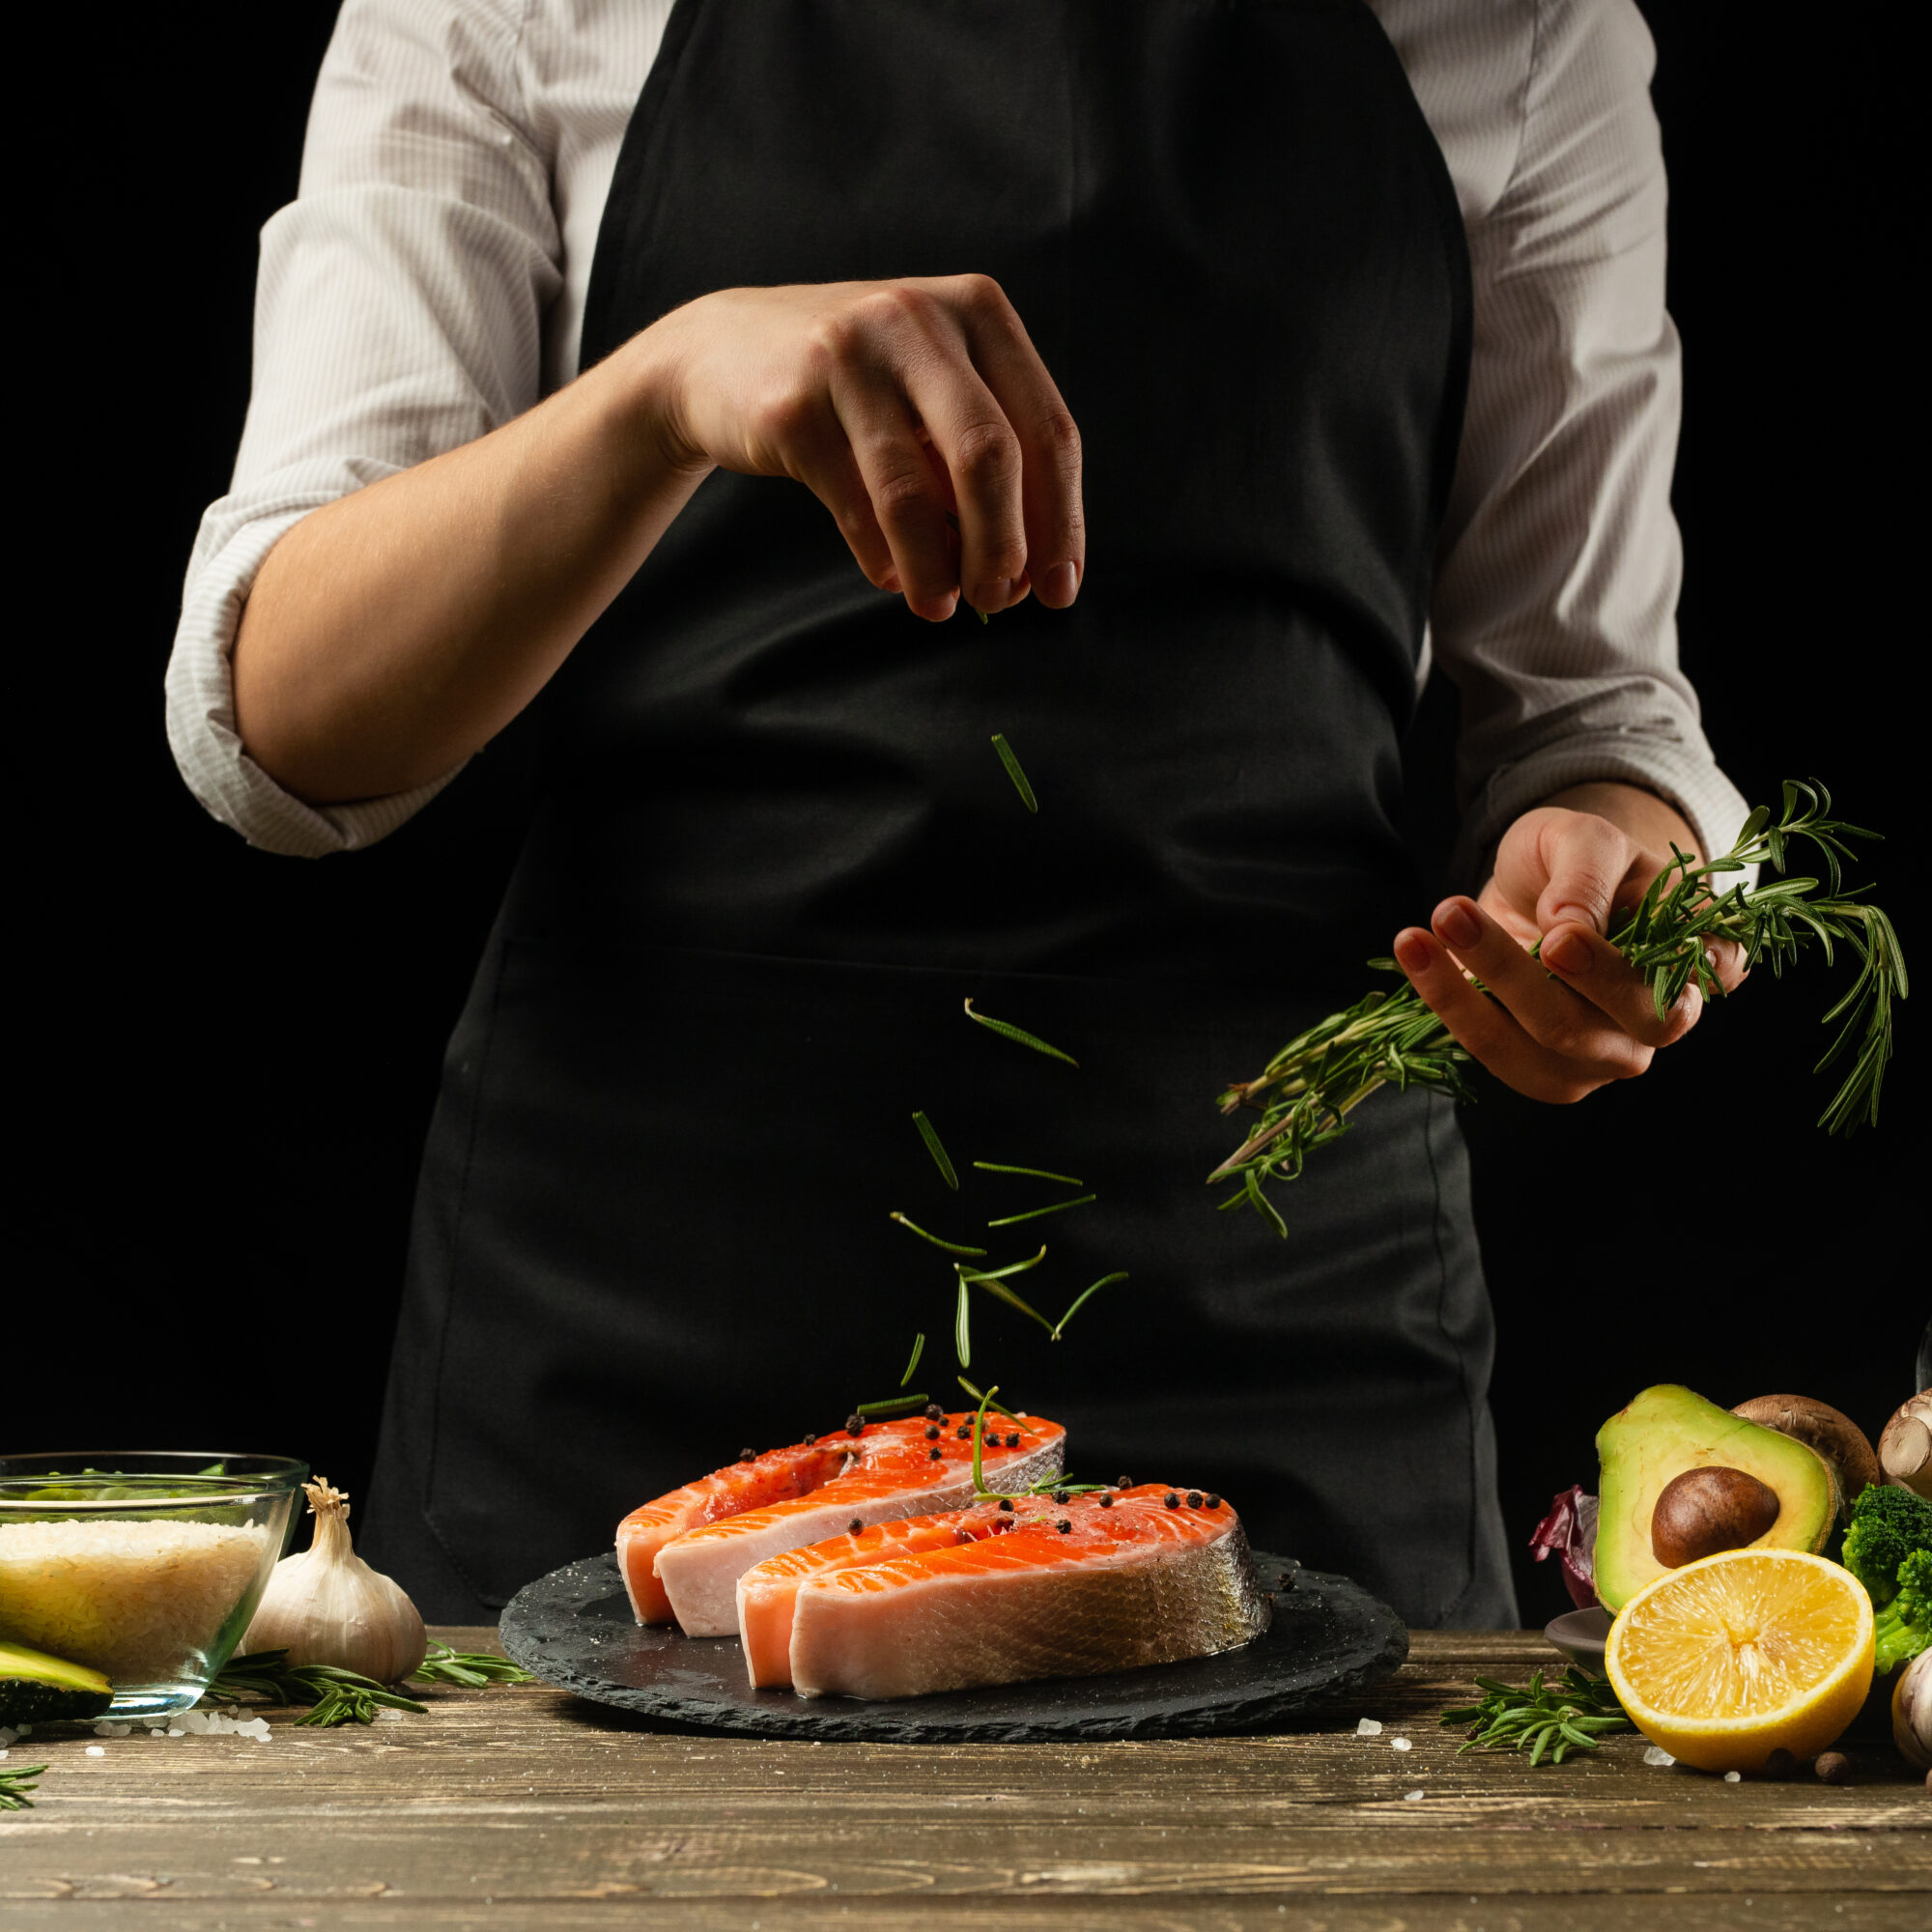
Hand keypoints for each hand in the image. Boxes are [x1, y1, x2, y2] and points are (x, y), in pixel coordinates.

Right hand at [644, 275, 1084, 623]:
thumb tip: (1031, 571)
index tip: (1058, 591)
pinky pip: (854, 505)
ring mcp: (850, 356)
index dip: (1062, 522)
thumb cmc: (856, 390)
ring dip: (936, 568)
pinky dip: (882, 557)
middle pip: (990, 456)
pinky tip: (891, 577)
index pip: (1048, 431)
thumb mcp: (933, 395)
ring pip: (914, 492)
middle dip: (1003, 547)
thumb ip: (985, 460)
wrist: (718, 354)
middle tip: (997, 602)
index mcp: (979, 311)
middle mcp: (918, 320)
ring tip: (939, 606)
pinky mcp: (792, 405)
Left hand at [1389, 787, 1747, 1103]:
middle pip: (1594, 1027)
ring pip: (1535, 1048)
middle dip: (1518, 975)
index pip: (1680, 987)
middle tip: (1455, 912)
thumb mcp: (1588, 839)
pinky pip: (1492, 1051)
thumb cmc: (1584, 859)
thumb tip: (1567, 925)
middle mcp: (1656, 1024)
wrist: (1544, 880)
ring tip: (1419, 931)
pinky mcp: (1539, 1067)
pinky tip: (1414, 951)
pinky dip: (1447, 1002)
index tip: (1561, 939)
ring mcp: (1598, 1057)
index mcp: (1699, 963)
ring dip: (1465, 994)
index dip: (1622, 974)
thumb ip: (1588, 876)